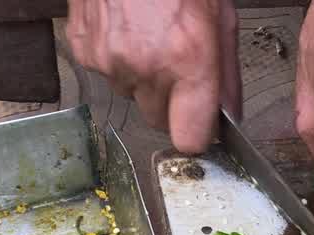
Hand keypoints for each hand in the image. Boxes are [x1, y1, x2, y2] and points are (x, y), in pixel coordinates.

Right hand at [67, 0, 240, 152]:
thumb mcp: (220, 18)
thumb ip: (226, 75)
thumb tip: (229, 116)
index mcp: (187, 59)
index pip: (189, 138)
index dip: (196, 134)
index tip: (200, 124)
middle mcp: (145, 66)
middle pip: (159, 121)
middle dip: (170, 103)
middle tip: (177, 65)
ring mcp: (109, 60)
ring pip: (132, 95)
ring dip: (143, 78)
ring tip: (150, 36)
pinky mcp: (83, 51)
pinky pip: (106, 74)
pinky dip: (117, 59)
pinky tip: (127, 28)